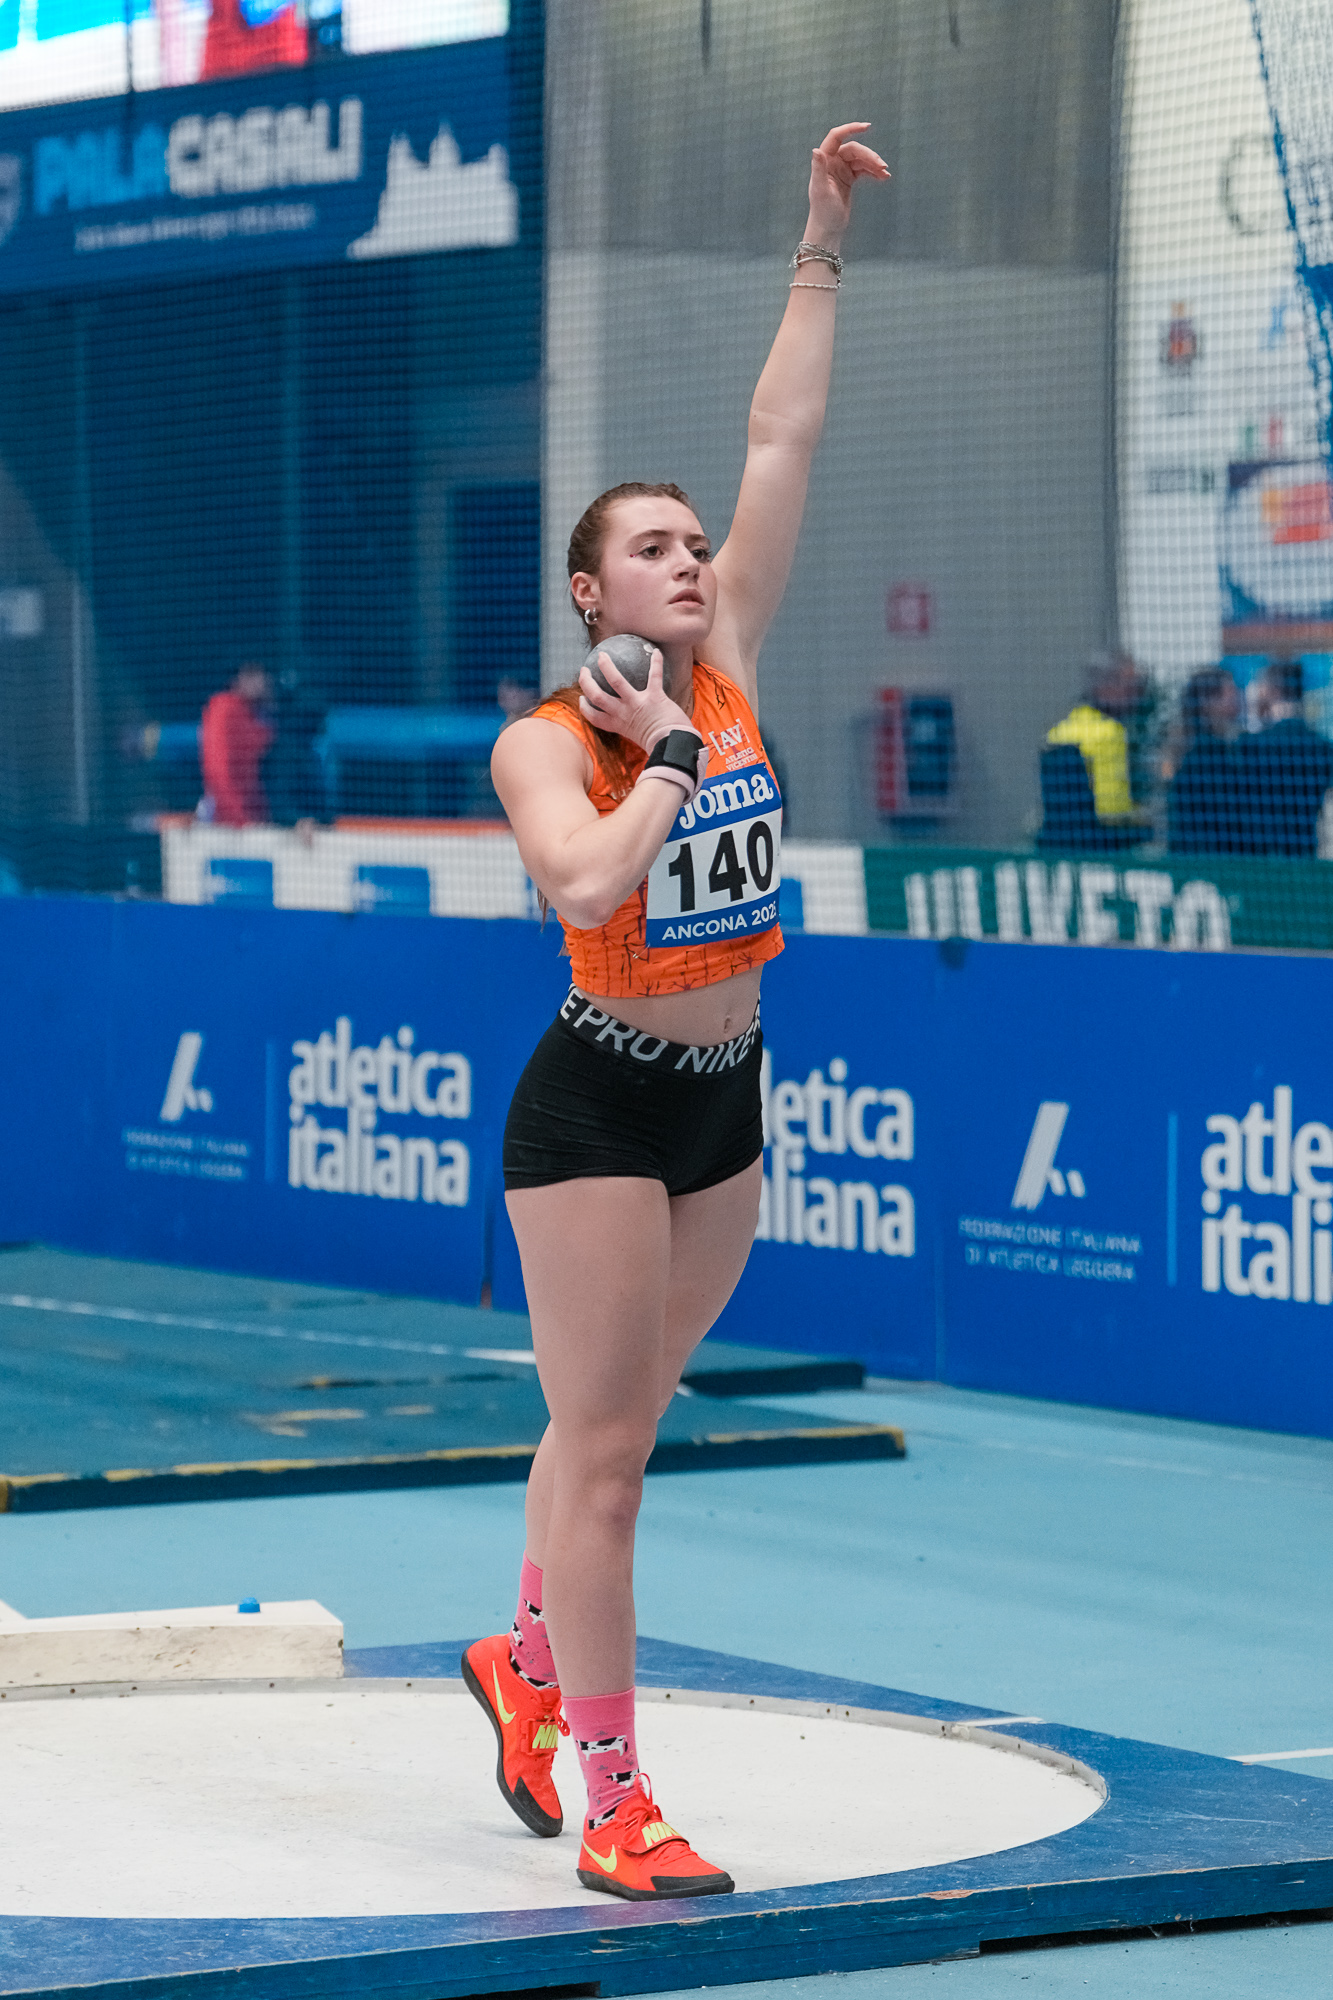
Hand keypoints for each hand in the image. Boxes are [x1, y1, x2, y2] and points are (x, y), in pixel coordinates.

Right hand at [578, 648, 694, 753]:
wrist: (673, 746)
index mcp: (618, 725)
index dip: (585, 707)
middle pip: (597, 696)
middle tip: (584, 671)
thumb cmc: (659, 745)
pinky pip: (654, 675)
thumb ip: (633, 728)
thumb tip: (638, 724)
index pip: (594, 717)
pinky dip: (656, 662)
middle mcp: (623, 713)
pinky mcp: (654, 697)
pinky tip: (657, 651)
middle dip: (586, 682)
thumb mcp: (639, 739)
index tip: (582, 699)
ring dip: (607, 666)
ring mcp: (637, 703)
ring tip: (603, 655)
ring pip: (615, 681)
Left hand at [805, 122, 890, 244]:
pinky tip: (883, 177)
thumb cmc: (823, 212)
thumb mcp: (820, 190)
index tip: (867, 127)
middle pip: (854, 150)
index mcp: (824, 160)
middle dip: (869, 156)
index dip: (851, 129)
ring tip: (885, 173)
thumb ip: (818, 169)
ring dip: (874, 164)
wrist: (828, 229)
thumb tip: (816, 150)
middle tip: (883, 166)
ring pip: (861, 159)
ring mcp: (841, 169)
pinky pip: (864, 169)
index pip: (836, 137)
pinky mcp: (849, 178)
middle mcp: (832, 162)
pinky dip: (873, 172)